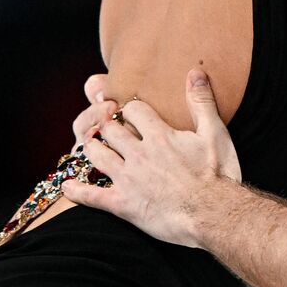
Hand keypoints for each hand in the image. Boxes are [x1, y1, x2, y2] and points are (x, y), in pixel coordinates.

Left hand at [62, 71, 242, 248]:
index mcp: (160, 135)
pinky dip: (77, 190)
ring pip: (97, 155)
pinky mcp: (123, 204)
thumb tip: (195, 72)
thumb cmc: (218, 175)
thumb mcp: (215, 133)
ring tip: (91, 145)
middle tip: (108, 126)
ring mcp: (128, 179)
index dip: (130, 108)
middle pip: (110, 129)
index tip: (132, 112)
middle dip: (107, 125)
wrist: (212, 214)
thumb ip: (202, 102)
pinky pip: (92, 196)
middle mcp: (139, 153)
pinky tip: (67, 185)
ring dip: (91, 148)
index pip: (134, 110)